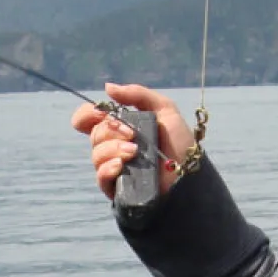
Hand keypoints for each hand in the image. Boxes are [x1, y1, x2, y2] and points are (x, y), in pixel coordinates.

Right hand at [70, 82, 194, 199]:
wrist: (191, 172)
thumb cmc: (180, 143)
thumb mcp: (164, 109)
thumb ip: (138, 94)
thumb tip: (108, 88)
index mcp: (121, 128)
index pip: (89, 120)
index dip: (86, 115)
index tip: (98, 113)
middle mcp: (114, 147)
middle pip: (95, 135)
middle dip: (111, 131)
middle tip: (133, 135)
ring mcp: (114, 167)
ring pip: (96, 155)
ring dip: (113, 149)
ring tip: (134, 152)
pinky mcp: (117, 188)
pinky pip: (101, 177)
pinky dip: (107, 168)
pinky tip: (121, 165)